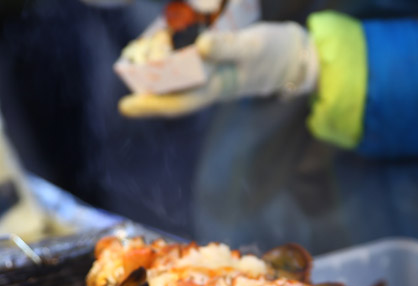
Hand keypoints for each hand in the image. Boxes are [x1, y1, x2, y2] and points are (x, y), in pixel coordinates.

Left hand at [119, 22, 317, 117]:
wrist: (294, 57)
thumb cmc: (273, 53)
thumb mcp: (252, 47)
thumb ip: (228, 48)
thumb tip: (199, 47)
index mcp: (216, 88)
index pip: (177, 102)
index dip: (150, 105)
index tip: (124, 106)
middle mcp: (209, 86)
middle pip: (170, 93)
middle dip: (145, 88)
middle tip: (122, 70)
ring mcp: (211, 76)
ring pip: (176, 80)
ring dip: (155, 73)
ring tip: (134, 59)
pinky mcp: (215, 63)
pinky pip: (186, 65)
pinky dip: (171, 59)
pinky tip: (160, 47)